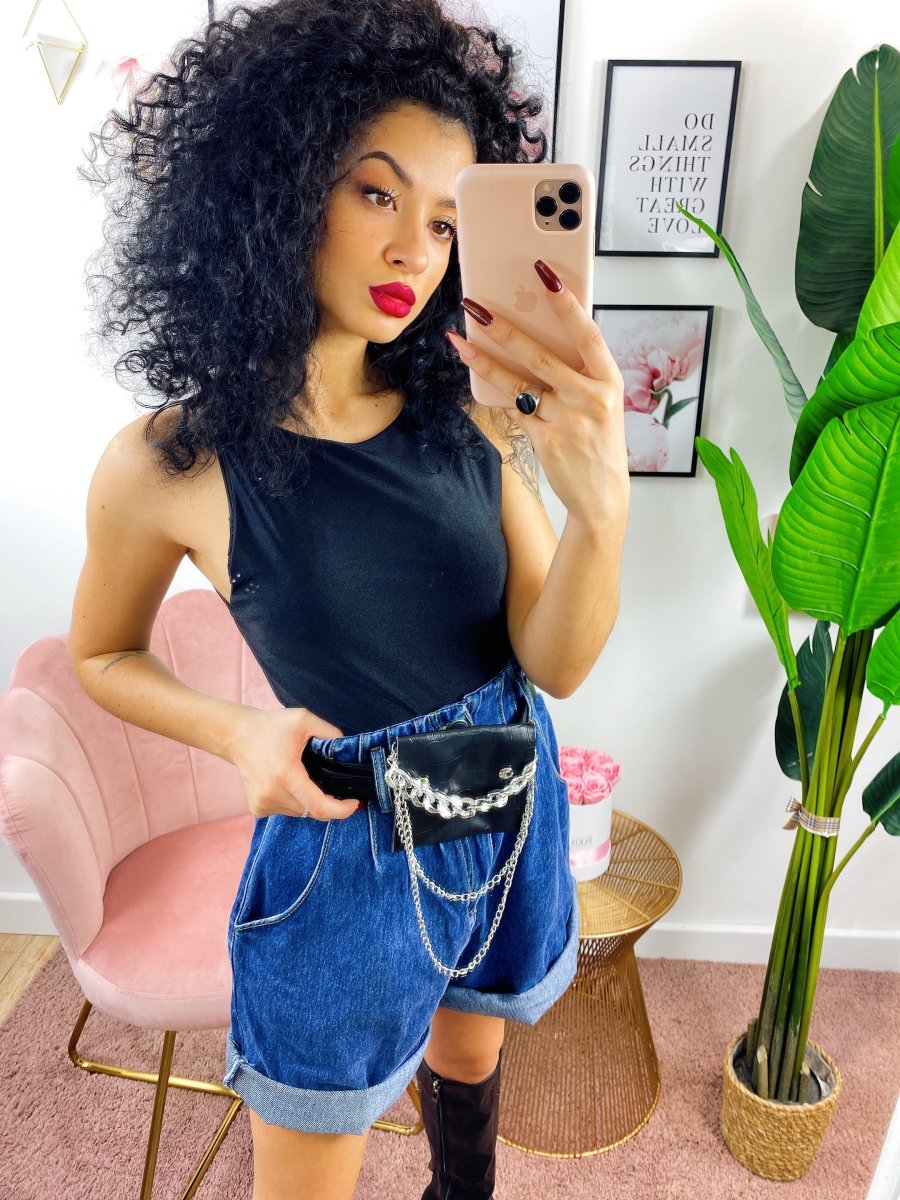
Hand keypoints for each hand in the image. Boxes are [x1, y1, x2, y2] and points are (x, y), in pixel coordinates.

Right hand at [228, 706, 358, 820]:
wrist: (236, 735)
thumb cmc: (271, 726)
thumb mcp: (304, 719)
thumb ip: (330, 733)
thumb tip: (347, 750)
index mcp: (286, 775)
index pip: (319, 807)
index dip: (341, 810)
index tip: (354, 803)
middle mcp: (272, 794)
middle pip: (312, 810)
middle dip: (327, 801)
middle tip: (332, 783)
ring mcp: (263, 804)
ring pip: (300, 812)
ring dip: (309, 800)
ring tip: (304, 776)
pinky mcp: (257, 808)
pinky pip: (287, 811)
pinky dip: (295, 801)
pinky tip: (288, 782)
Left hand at [445, 260, 629, 527]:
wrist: (602, 495)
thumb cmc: (599, 442)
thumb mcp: (601, 402)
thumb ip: (577, 372)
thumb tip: (536, 335)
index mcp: (610, 381)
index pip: (588, 334)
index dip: (567, 305)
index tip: (545, 277)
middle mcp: (591, 399)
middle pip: (542, 356)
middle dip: (505, 328)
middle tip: (478, 306)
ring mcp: (568, 421)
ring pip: (519, 382)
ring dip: (486, 359)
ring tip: (460, 339)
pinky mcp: (546, 440)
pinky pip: (514, 409)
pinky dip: (495, 391)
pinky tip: (476, 372)